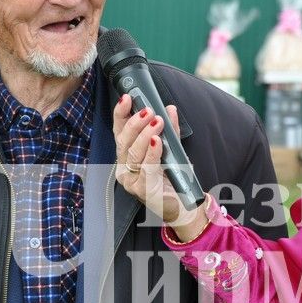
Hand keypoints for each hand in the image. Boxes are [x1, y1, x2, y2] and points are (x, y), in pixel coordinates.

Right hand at [112, 95, 205, 233]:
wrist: (182, 204)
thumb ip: (169, 130)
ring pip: (133, 153)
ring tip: (157, 122)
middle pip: (123, 141)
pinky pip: (146, 168)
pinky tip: (157, 142)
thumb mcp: (170, 148)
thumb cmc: (171, 176)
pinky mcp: (141, 190)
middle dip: (135, 123)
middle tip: (148, 111)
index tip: (126, 98)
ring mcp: (130, 179)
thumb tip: (169, 108)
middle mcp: (124, 166)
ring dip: (145, 135)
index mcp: (126, 154)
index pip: (119, 130)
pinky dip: (152, 153)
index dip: (121, 114)